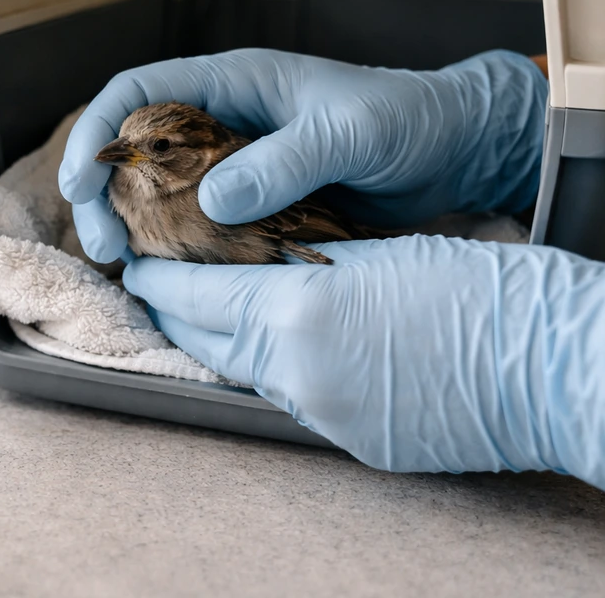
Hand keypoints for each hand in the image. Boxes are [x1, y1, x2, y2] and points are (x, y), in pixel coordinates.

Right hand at [58, 49, 547, 262]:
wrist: (453, 148)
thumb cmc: (406, 119)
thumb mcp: (349, 134)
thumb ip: (285, 161)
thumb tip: (210, 201)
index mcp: (232, 84)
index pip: (138, 94)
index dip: (96, 133)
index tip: (80, 184)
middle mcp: (221, 121)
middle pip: (133, 149)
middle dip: (104, 193)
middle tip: (105, 245)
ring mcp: (234, 164)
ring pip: (157, 191)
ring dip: (133, 225)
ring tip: (128, 265)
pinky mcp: (253, 202)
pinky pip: (196, 223)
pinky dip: (175, 246)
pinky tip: (171, 274)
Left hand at [122, 236, 604, 489]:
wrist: (555, 364)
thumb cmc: (482, 291)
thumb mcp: (381, 252)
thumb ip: (305, 258)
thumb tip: (258, 259)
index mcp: (298, 312)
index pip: (199, 294)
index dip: (162, 277)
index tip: (138, 264)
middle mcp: (297, 373)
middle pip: (210, 339)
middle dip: (178, 312)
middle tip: (158, 286)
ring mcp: (324, 415)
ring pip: (248, 370)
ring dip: (224, 341)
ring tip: (213, 310)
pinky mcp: (353, 440)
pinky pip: (291, 398)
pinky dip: (273, 369)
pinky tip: (279, 346)